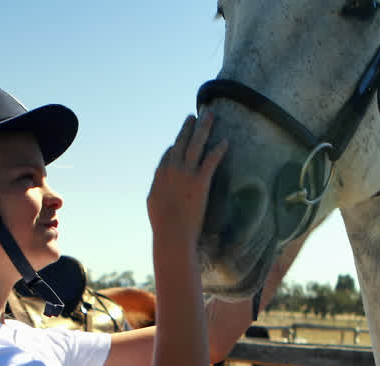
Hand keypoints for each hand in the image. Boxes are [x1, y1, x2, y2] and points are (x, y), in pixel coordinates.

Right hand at [147, 112, 228, 257]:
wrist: (172, 234)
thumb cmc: (163, 225)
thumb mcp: (153, 204)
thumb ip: (157, 191)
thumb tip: (158, 189)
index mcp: (160, 174)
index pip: (169, 153)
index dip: (177, 144)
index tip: (182, 138)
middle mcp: (172, 169)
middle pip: (181, 142)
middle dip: (188, 127)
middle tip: (194, 115)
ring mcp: (186, 174)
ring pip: (196, 144)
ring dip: (203, 127)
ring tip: (209, 115)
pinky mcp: (200, 181)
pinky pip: (211, 160)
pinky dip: (219, 149)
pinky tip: (226, 141)